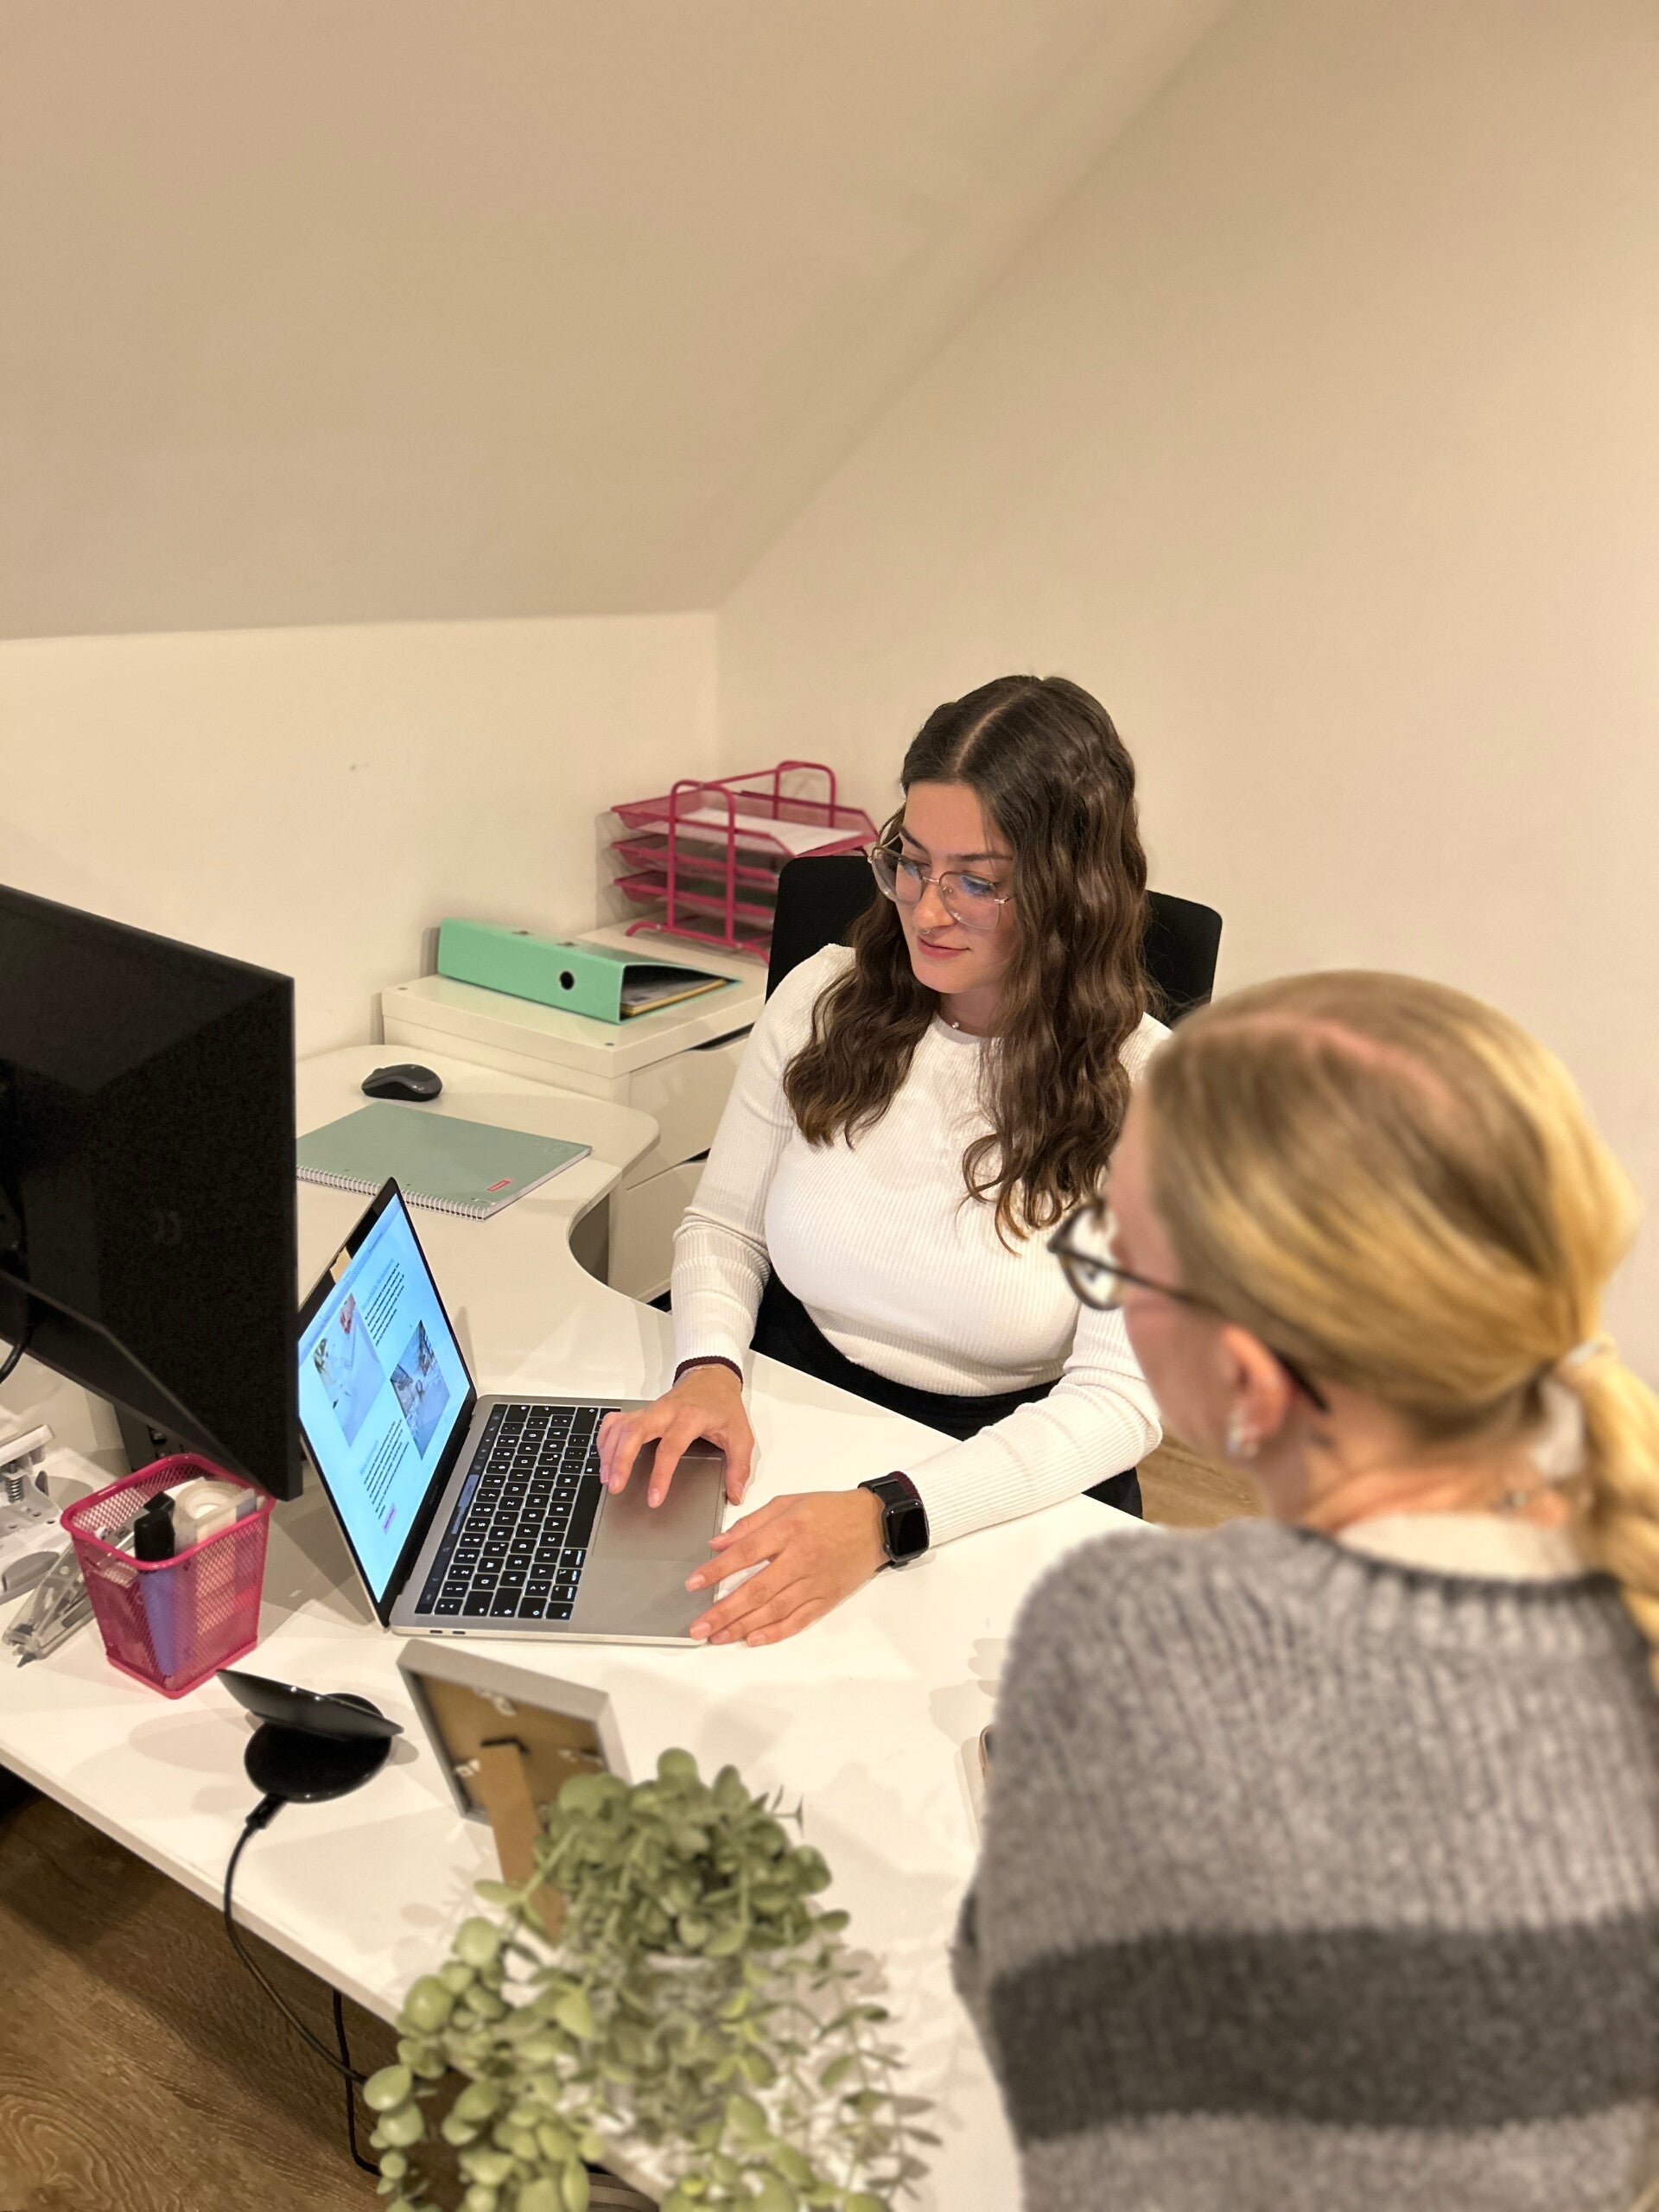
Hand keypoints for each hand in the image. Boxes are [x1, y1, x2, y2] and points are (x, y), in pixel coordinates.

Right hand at [597, 1367, 753, 1506]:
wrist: (712, 1377)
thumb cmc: (723, 1406)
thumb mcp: (741, 1435)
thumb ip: (739, 1466)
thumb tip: (735, 1494)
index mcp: (690, 1418)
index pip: (669, 1447)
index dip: (660, 1475)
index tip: (654, 1498)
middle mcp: (665, 1412)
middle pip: (634, 1432)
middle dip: (620, 1460)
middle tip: (615, 1486)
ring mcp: (650, 1410)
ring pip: (621, 1427)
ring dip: (609, 1452)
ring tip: (607, 1479)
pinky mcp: (641, 1411)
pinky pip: (616, 1421)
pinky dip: (605, 1437)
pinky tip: (604, 1456)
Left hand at [685, 1489, 886, 1646]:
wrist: (875, 1524)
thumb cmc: (829, 1510)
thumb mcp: (788, 1503)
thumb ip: (751, 1524)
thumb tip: (717, 1544)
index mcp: (788, 1530)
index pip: (746, 1554)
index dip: (717, 1570)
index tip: (693, 1584)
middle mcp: (800, 1559)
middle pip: (756, 1590)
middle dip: (723, 1611)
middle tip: (697, 1627)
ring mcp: (815, 1583)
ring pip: (774, 1610)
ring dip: (742, 1626)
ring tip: (716, 1637)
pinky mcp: (827, 1599)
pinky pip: (798, 1621)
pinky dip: (775, 1632)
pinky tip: (752, 1639)